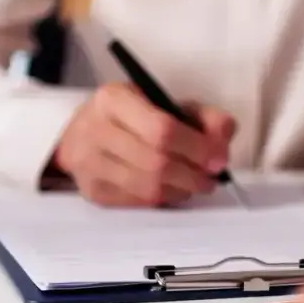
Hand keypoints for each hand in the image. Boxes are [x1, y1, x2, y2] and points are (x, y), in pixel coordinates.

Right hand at [51, 83, 235, 206]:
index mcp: (113, 99)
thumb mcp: (164, 102)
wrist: (80, 134)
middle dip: (193, 174)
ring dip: (182, 190)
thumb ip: (201, 115)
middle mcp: (95, 130)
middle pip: (156, 163)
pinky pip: (138, 203)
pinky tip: (173, 190)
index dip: (196, 148)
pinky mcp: (92, 191)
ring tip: (196, 183)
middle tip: (211, 177)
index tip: (219, 159)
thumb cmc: (129, 117)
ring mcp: (89, 164)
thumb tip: (223, 137)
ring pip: (148, 188)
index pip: (161, 129)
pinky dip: (164, 199)